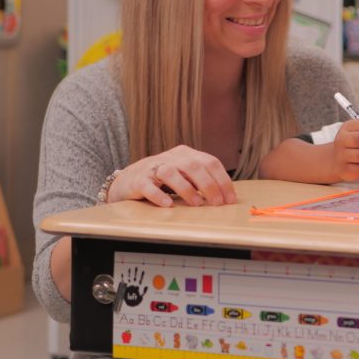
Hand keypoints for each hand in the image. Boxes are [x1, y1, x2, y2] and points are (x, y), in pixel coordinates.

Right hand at [109, 145, 235, 207]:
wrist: (129, 179)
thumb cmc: (163, 179)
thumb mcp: (184, 174)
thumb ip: (201, 180)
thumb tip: (225, 196)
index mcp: (186, 154)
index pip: (210, 162)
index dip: (223, 180)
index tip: (230, 199)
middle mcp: (172, 157)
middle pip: (193, 166)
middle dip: (209, 185)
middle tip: (217, 203)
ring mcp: (153, 167)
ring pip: (171, 173)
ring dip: (186, 189)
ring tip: (196, 204)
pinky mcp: (138, 180)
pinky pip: (148, 186)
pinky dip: (159, 195)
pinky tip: (168, 204)